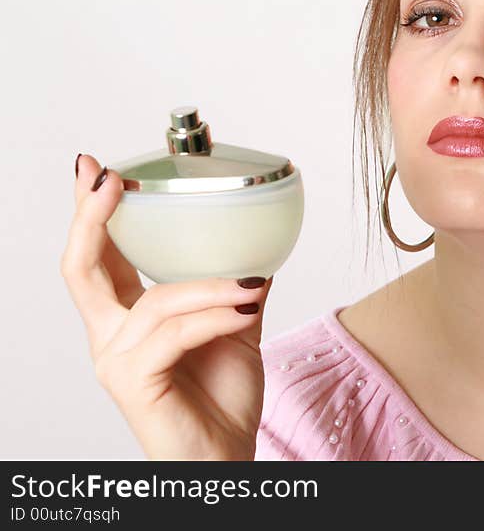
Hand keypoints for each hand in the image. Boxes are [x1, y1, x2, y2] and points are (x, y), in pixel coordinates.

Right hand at [61, 154, 273, 459]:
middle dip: (92, 218)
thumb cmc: (221, 400)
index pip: (100, 258)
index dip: (91, 214)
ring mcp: (117, 361)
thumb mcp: (235, 332)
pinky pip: (175, 333)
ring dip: (209, 286)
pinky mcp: (133, 383)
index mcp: (130, 320)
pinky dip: (216, 316)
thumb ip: (237, 293)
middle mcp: (111, 337)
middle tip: (110, 180)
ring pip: (156, 301)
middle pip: (83, 268)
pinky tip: (247, 310)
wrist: (227, 457)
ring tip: (251, 283)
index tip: (95, 170)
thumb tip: (257, 256)